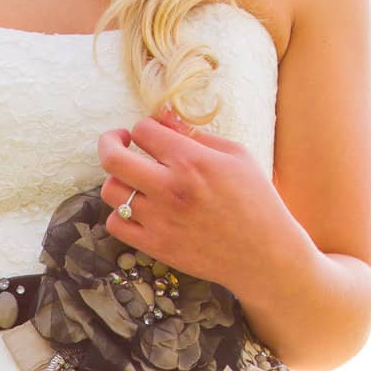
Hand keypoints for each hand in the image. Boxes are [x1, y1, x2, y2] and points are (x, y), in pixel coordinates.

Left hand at [97, 108, 289, 294]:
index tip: (151, 134)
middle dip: (109, 142)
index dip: (144, 127)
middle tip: (118, 141)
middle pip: (112, 159)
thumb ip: (194, 135)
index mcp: (191, 161)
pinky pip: (115, 224)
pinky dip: (119, 213)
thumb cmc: (254, 199)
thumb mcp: (235, 155)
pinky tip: (135, 209)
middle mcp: (169, 189)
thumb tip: (163, 117)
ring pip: (111, 191)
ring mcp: (158, 220)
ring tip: (133, 179)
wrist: (262, 252)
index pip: (143, 130)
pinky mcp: (154, 246)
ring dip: (117, 180)